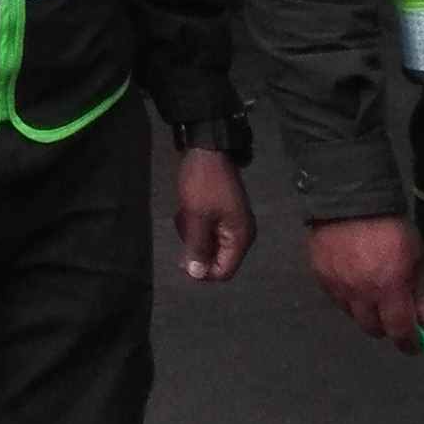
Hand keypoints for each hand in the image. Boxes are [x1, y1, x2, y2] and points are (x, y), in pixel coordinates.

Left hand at [172, 147, 253, 283]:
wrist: (206, 148)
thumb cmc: (202, 182)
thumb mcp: (196, 216)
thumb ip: (197, 247)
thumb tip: (197, 275)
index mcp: (240, 237)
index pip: (224, 271)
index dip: (203, 271)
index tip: (183, 260)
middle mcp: (240, 233)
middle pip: (217, 258)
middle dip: (197, 248)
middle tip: (184, 229)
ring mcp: (232, 222)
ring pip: (209, 244)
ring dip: (194, 235)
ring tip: (185, 215)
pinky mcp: (222, 212)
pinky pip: (208, 230)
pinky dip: (195, 224)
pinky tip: (187, 210)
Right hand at [308, 212, 423, 351]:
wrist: (348, 197)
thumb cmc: (390, 227)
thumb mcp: (416, 257)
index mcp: (389, 288)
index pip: (399, 331)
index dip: (408, 343)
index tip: (413, 343)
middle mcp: (361, 293)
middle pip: (372, 329)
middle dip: (385, 326)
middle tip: (391, 313)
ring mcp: (337, 285)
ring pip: (352, 315)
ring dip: (364, 311)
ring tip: (369, 293)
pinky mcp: (319, 275)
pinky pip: (334, 298)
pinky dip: (345, 296)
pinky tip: (351, 280)